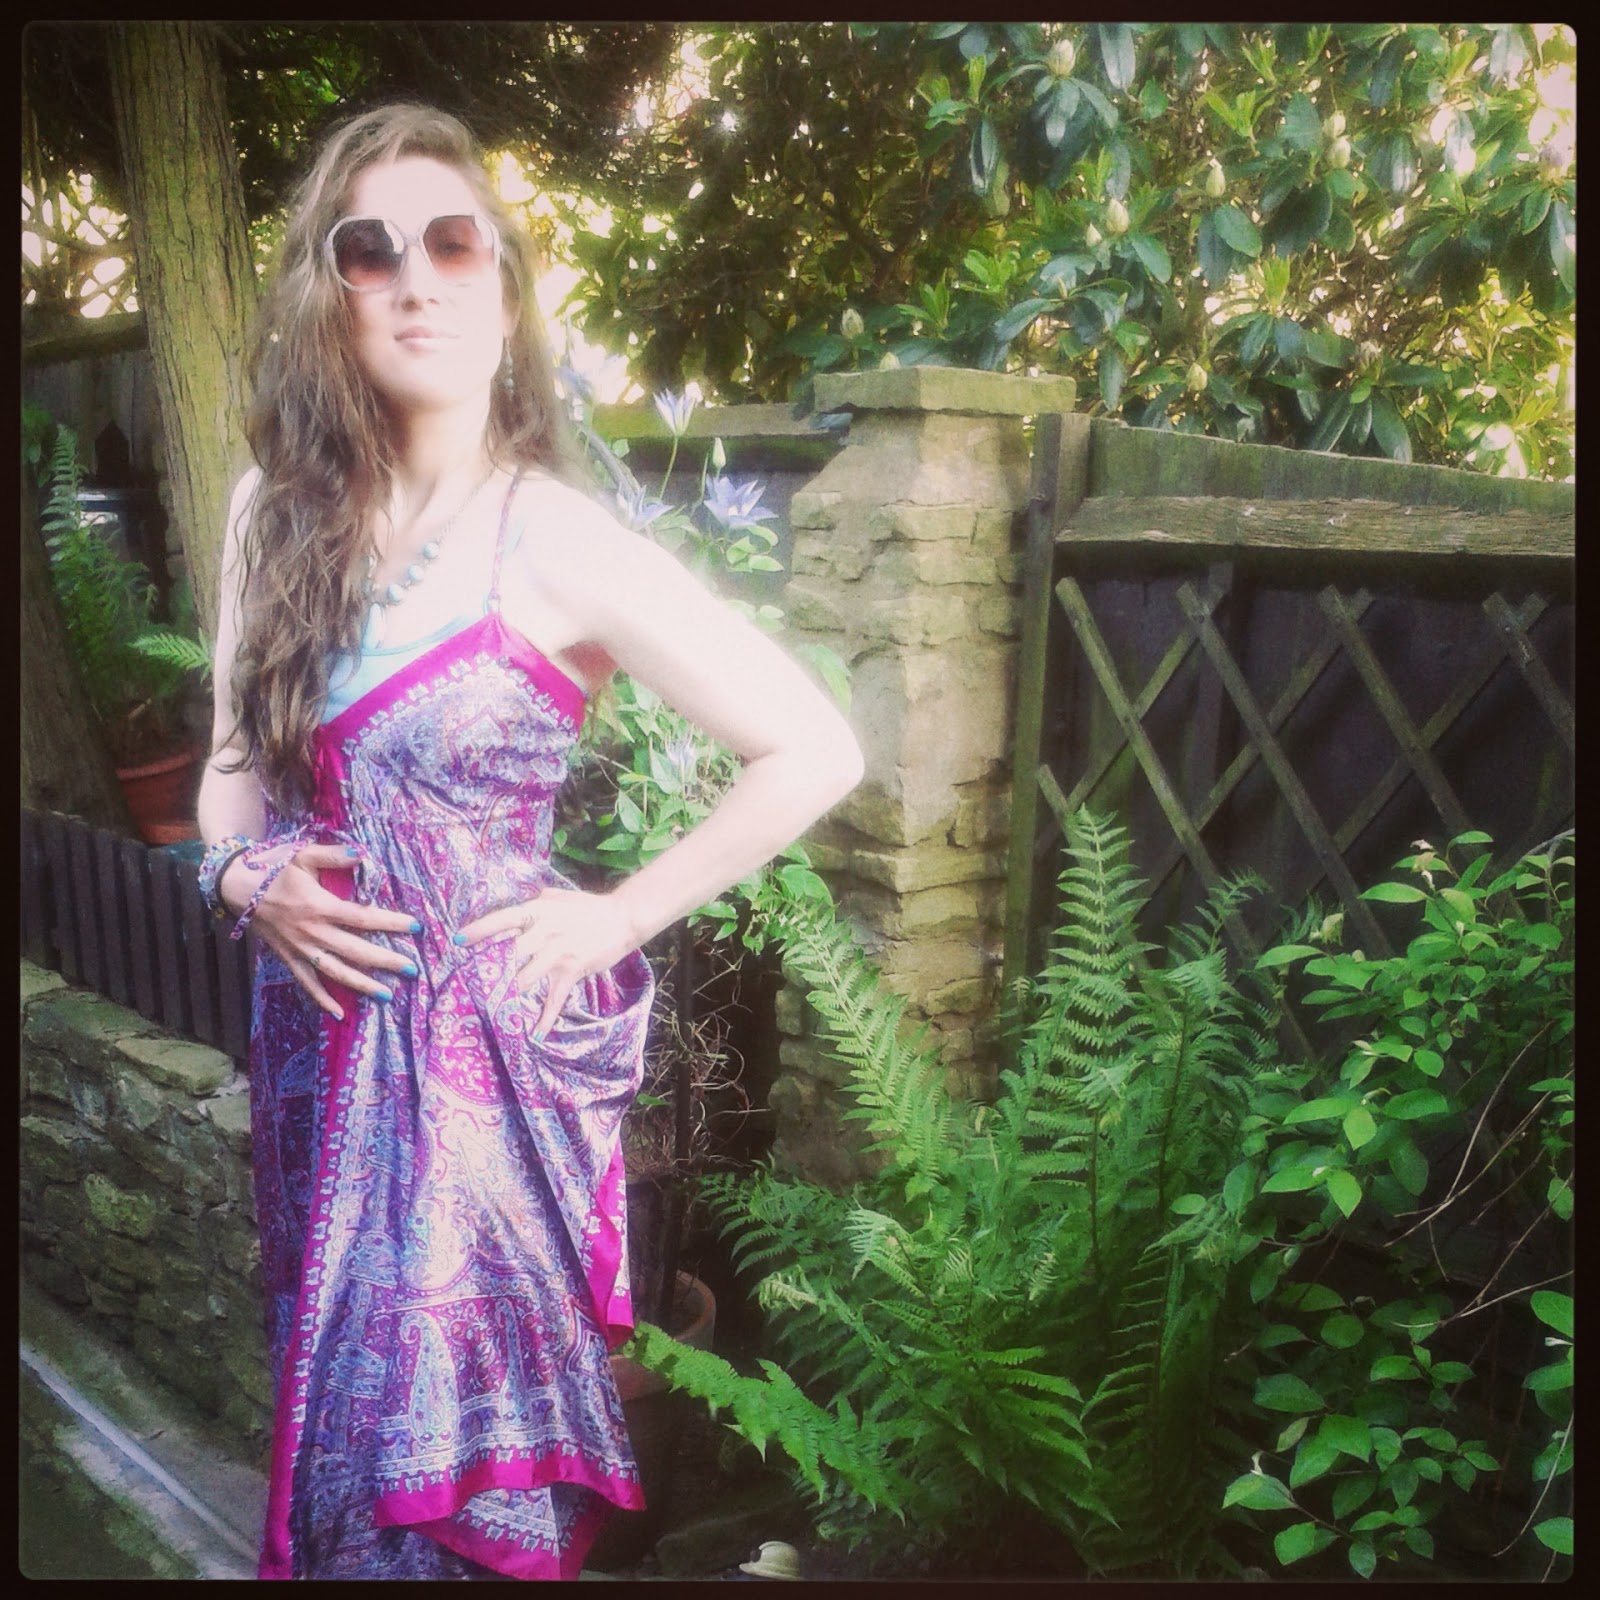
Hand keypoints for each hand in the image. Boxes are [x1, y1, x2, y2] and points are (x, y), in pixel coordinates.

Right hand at [222, 843, 420, 1020]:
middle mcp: (312, 932)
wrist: (235, 888)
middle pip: (356, 950)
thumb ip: (332, 856)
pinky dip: (321, 999)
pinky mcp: (288, 958)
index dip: (390, 923)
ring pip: (335, 972)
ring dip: (362, 985)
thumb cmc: (272, 869)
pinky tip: (339, 1013)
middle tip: (413, 969)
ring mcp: (300, 949)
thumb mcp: (302, 856)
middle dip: (386, 961)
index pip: (363, 918)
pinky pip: (307, 983)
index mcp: (320, 906)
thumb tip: (360, 853)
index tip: (416, 928)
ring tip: (388, 995)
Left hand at [454, 887, 639, 1039]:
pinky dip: (546, 1018)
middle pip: (508, 953)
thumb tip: (523, 905)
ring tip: (489, 1011)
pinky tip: (536, 1034)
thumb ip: (539, 901)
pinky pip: (555, 998)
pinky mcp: (571, 971)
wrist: (622, 918)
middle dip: (487, 969)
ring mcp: (557, 953)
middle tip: (466, 983)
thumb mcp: (559, 897)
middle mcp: (544, 932)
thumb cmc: (589, 907)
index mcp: (539, 911)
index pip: (502, 919)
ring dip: (508, 995)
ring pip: (525, 978)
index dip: (480, 930)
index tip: (458, 940)